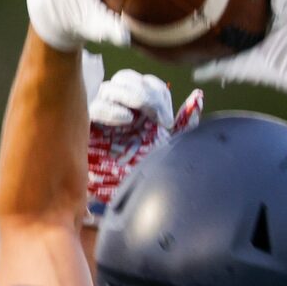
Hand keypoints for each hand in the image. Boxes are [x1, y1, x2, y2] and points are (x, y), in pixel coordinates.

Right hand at [86, 69, 203, 220]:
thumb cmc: (149, 176)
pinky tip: (125, 120)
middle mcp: (119, 109)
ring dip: (130, 96)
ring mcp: (102, 118)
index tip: (168, 119)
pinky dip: (110, 110)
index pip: (144, 83)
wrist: (134, 205)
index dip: (157, 91)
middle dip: (144, 92)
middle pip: (125, 79)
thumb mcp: (170, 148)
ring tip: (141, 117)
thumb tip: (198, 97)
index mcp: (138, 110)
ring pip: (109, 89)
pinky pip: (94, 108)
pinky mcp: (87, 130)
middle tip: (158, 117)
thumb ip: (184, 122)